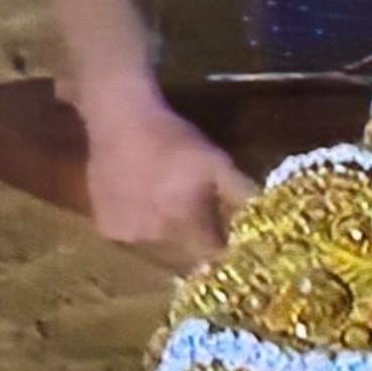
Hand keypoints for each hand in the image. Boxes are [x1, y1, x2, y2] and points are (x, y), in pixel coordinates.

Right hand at [80, 91, 256, 269]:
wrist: (120, 119)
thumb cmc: (174, 139)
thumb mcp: (216, 161)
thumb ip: (240, 192)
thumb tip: (263, 217)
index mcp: (186, 222)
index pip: (211, 251)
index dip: (219, 240)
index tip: (220, 225)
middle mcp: (156, 236)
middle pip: (185, 249)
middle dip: (192, 230)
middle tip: (187, 201)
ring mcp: (128, 236)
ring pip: (157, 244)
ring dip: (164, 227)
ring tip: (162, 197)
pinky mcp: (107, 228)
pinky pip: (131, 237)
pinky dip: (138, 223)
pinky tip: (138, 199)